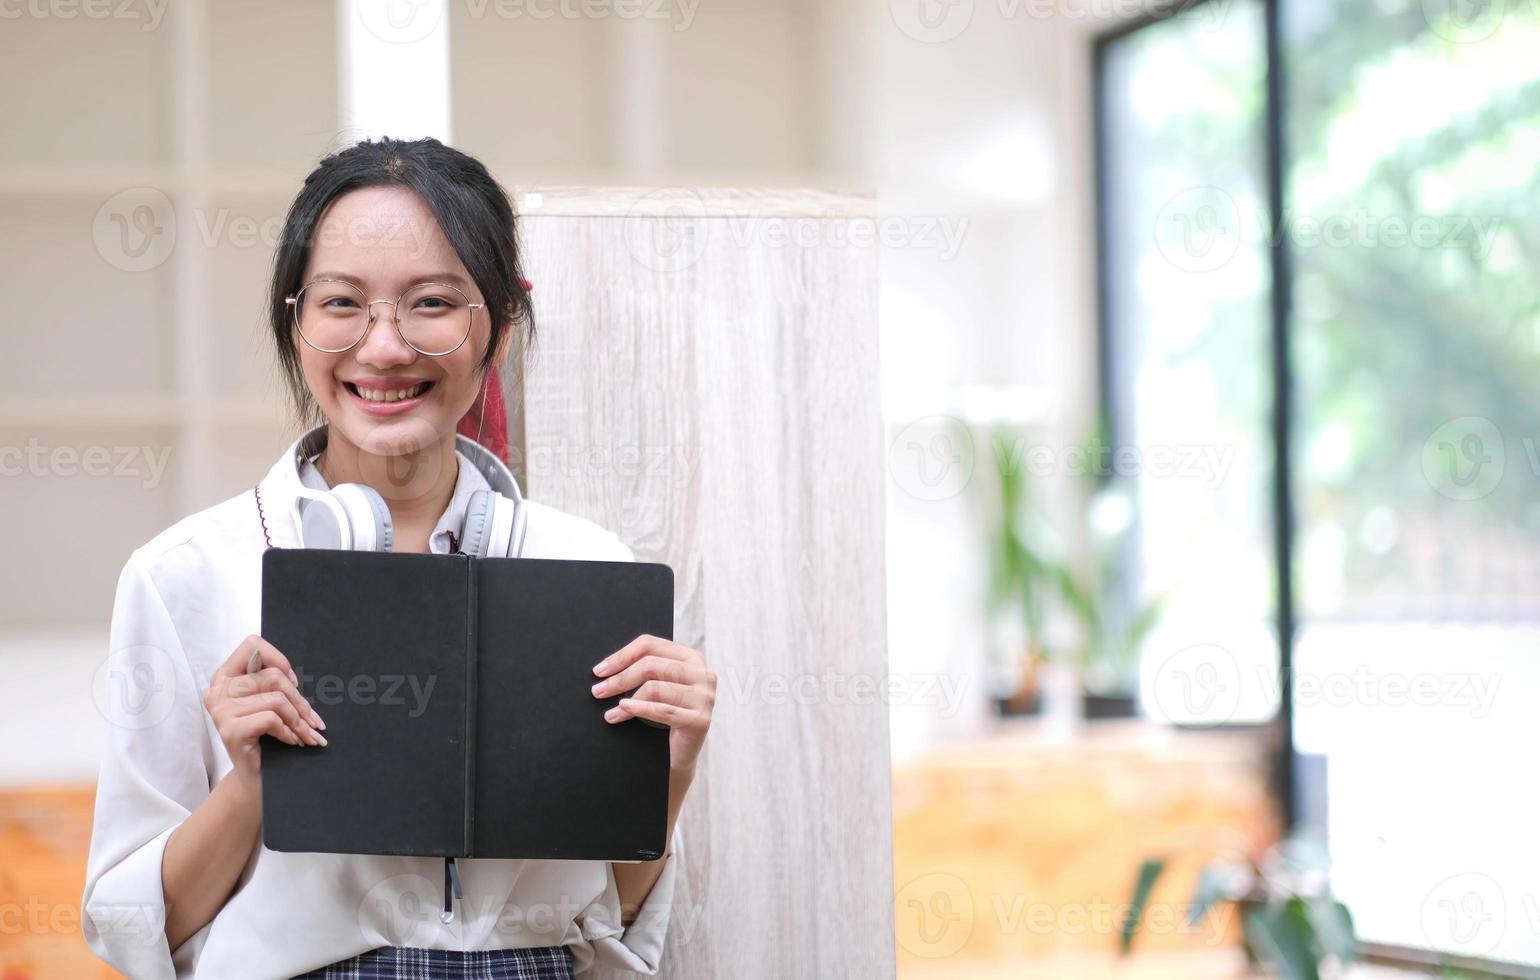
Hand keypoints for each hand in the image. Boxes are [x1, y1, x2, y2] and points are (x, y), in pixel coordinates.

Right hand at [205, 635, 326, 795]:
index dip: (278, 659)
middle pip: (272, 676)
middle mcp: (217, 690)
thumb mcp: (267, 702)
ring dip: (298, 720)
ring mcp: (220, 710)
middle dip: (299, 700)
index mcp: (224, 676)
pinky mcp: (229, 730)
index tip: (293, 682)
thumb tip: (295, 677)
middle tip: (313, 720)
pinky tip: (292, 741)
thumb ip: (271, 681)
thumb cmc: (264, 736)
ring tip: (306, 734)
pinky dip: (288, 731)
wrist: (253, 778)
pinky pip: (271, 718)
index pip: (252, 644)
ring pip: (276, 699)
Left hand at [592, 635, 714, 772]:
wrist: (680, 753)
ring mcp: (704, 697)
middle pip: (651, 665)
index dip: (621, 656)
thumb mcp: (658, 686)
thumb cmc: (664, 716)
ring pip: (655, 688)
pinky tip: (623, 711)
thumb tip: (606, 667)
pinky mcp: (700, 720)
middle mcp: (702, 673)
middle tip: (598, 691)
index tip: (600, 670)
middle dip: (620, 679)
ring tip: (610, 712)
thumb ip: (645, 670)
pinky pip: (662, 711)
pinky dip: (639, 710)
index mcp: (691, 657)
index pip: (650, 645)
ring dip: (626, 701)